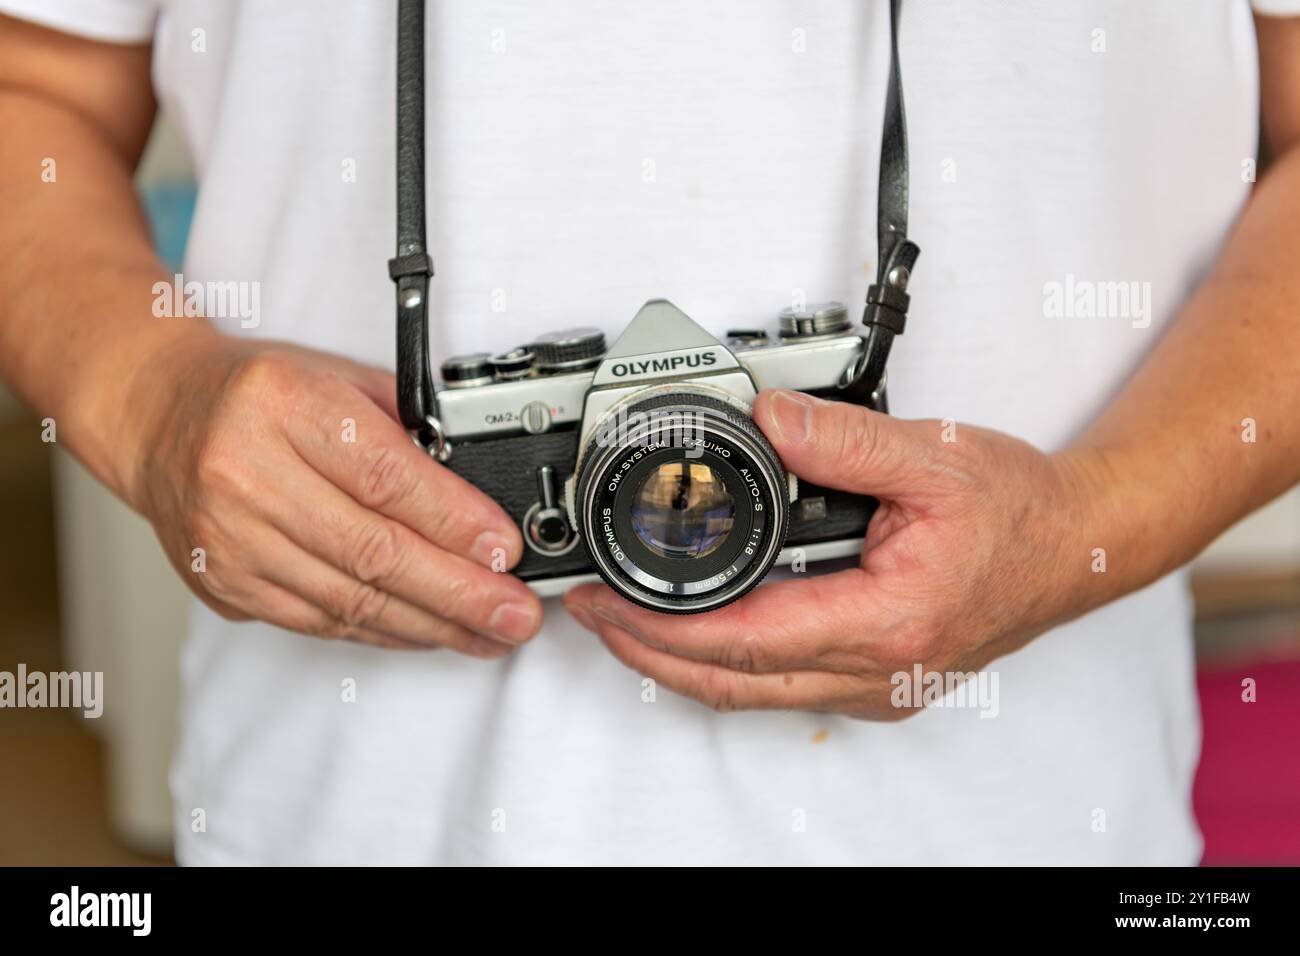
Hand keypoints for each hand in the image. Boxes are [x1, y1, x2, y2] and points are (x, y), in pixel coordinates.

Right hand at [129, 338, 541, 654]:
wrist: (157, 415)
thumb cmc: (258, 393)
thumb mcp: (338, 378)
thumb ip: (408, 427)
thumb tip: (483, 498)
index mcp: (282, 405)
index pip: (385, 477)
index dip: (455, 521)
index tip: (506, 548)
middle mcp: (245, 474)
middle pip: (372, 551)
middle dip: (460, 591)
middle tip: (516, 613)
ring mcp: (228, 539)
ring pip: (350, 599)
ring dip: (432, 624)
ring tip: (489, 632)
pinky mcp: (224, 585)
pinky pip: (321, 621)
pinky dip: (385, 630)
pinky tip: (428, 631)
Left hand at [564, 389, 1104, 717]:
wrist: (1078, 547)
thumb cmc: (1020, 512)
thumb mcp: (934, 456)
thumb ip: (843, 439)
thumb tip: (769, 417)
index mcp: (889, 622)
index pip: (748, 640)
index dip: (663, 627)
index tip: (607, 601)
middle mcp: (879, 671)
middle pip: (735, 683)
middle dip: (650, 655)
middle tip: (593, 615)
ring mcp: (878, 685)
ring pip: (755, 693)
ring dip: (683, 662)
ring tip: (629, 620)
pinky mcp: (878, 679)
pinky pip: (783, 685)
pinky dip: (729, 663)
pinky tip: (702, 632)